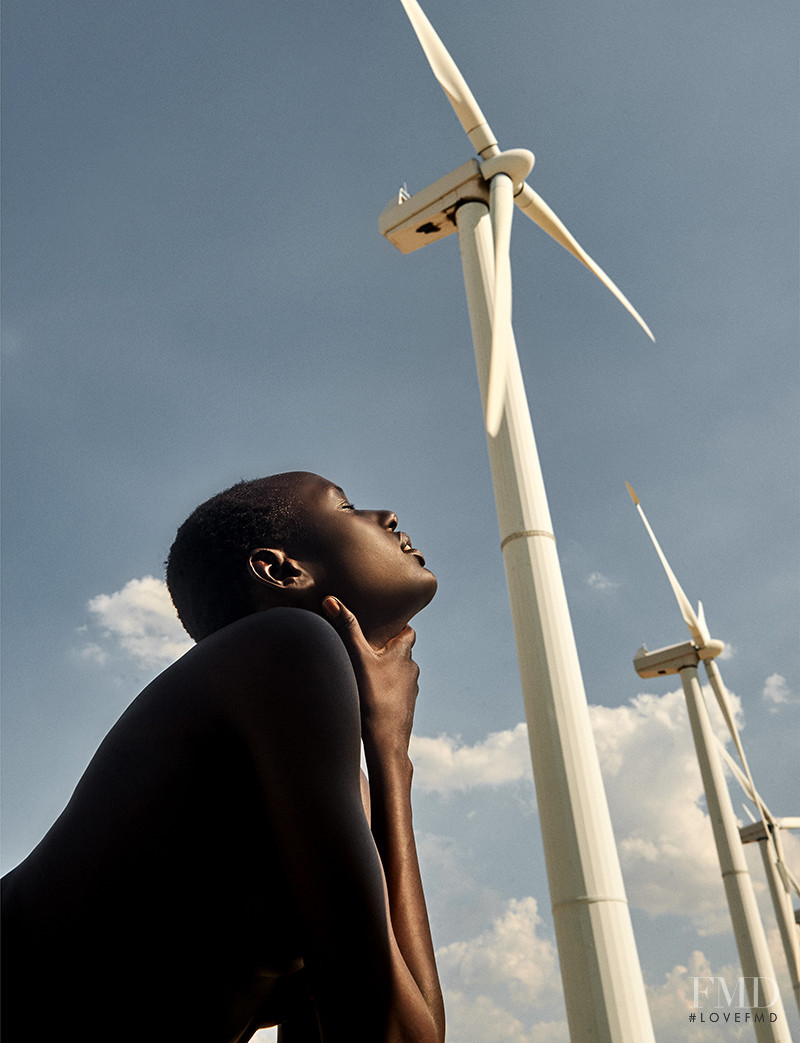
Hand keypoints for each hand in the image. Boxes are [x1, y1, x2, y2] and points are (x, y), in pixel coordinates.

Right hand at [322, 596, 418, 754]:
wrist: (387, 744)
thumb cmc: (374, 698)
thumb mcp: (357, 659)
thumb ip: (346, 629)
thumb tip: (332, 600)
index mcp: (403, 654)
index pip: (408, 632)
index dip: (398, 626)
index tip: (383, 623)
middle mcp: (411, 671)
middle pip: (402, 653)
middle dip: (387, 649)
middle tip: (368, 645)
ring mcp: (409, 692)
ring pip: (399, 674)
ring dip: (386, 671)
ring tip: (367, 671)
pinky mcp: (404, 710)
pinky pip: (395, 694)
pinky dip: (385, 690)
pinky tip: (370, 697)